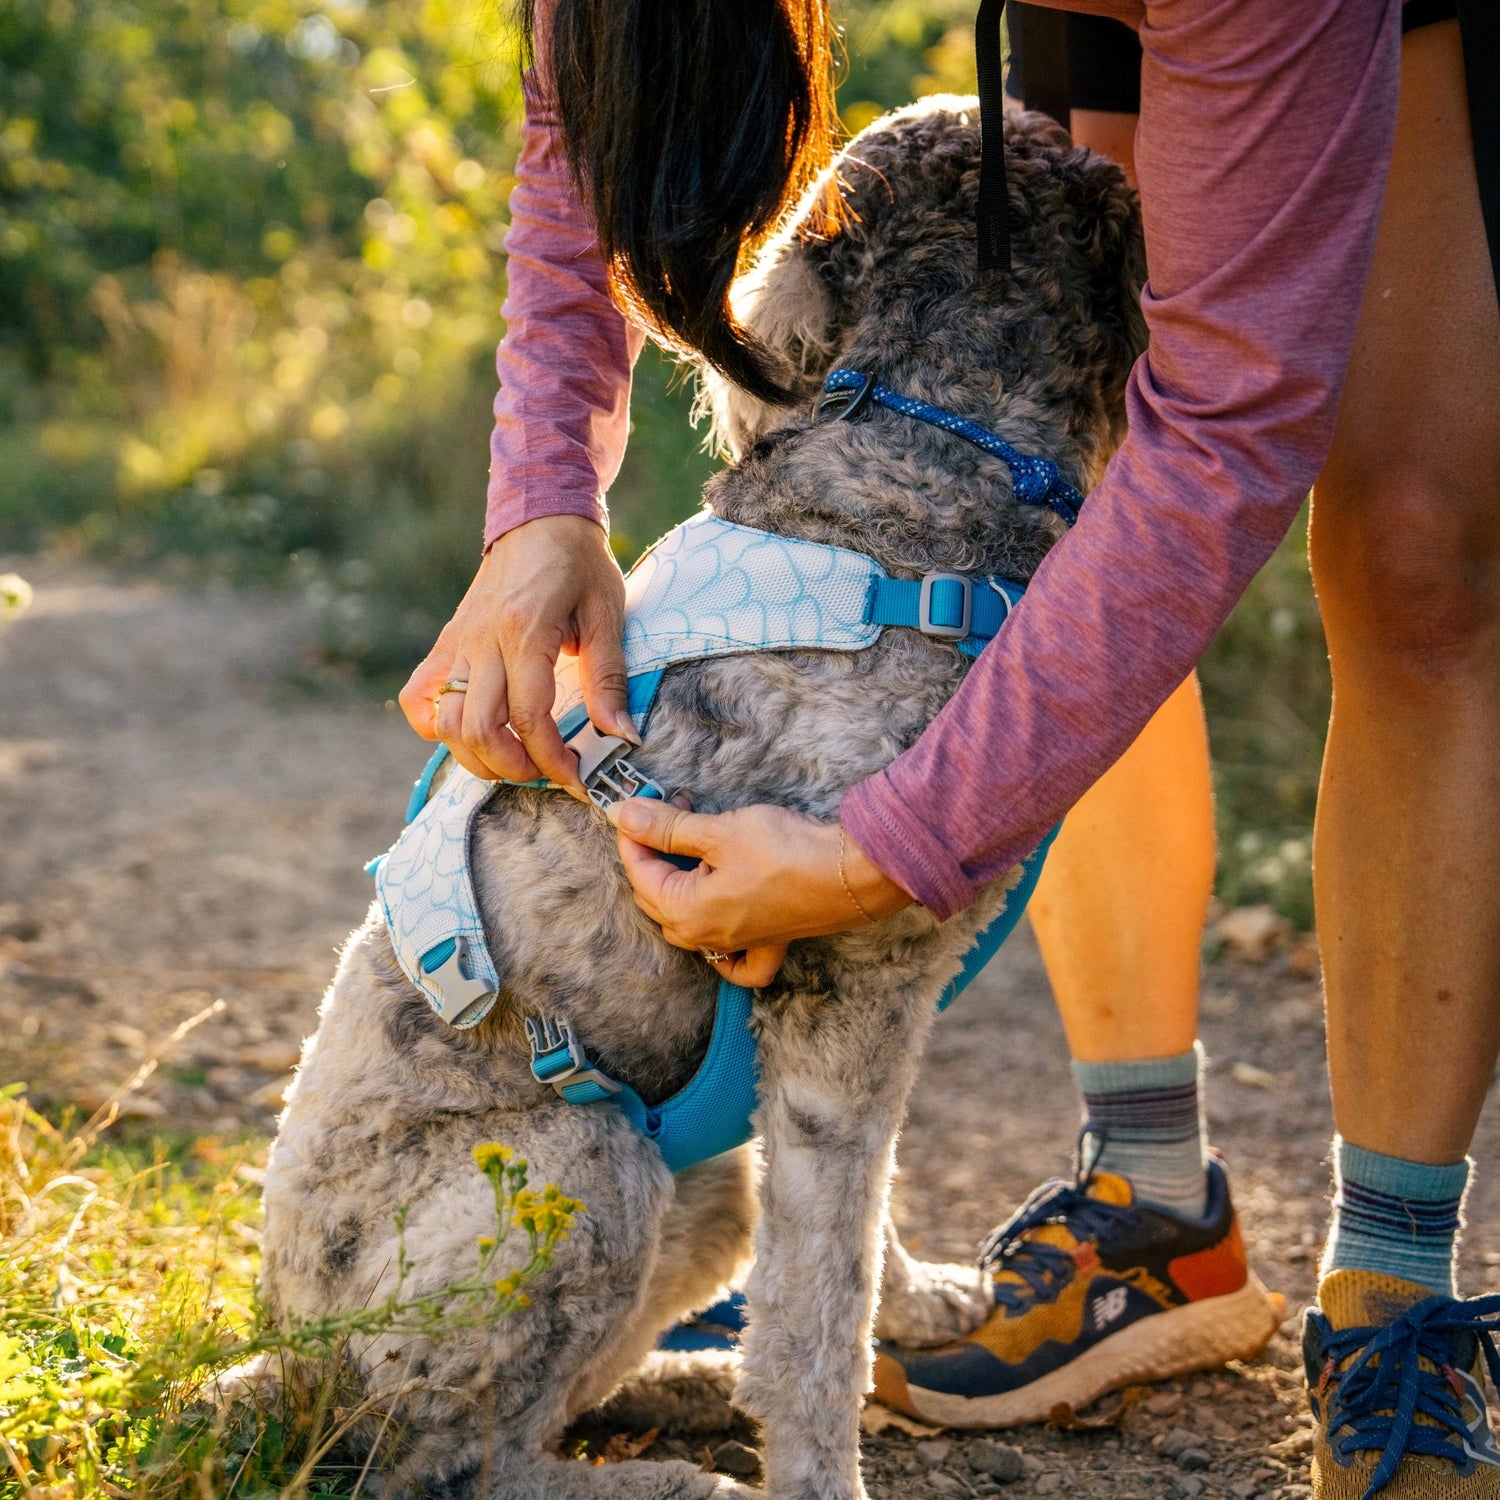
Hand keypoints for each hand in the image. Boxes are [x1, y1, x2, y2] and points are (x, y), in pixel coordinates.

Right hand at [399, 515, 632, 795]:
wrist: (541, 516)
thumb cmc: (580, 564)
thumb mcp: (608, 615)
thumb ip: (609, 679)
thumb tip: (622, 736)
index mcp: (525, 633)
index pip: (529, 717)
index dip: (552, 760)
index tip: (576, 779)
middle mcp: (482, 641)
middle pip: (478, 729)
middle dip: (513, 767)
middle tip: (545, 772)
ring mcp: (457, 643)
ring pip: (447, 722)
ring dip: (477, 757)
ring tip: (515, 760)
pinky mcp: (446, 643)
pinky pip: (419, 697)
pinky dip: (435, 726)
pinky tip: (467, 732)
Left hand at [604, 799, 911, 986]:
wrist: (851, 874)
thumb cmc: (787, 852)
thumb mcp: (720, 831)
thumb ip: (669, 828)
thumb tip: (627, 815)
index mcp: (688, 913)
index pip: (640, 873)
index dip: (633, 836)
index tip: (633, 806)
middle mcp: (708, 938)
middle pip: (658, 898)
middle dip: (656, 853)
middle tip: (668, 812)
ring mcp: (737, 944)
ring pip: (686, 921)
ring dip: (680, 881)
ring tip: (693, 841)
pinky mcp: (765, 941)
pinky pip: (733, 961)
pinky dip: (720, 950)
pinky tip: (720, 921)